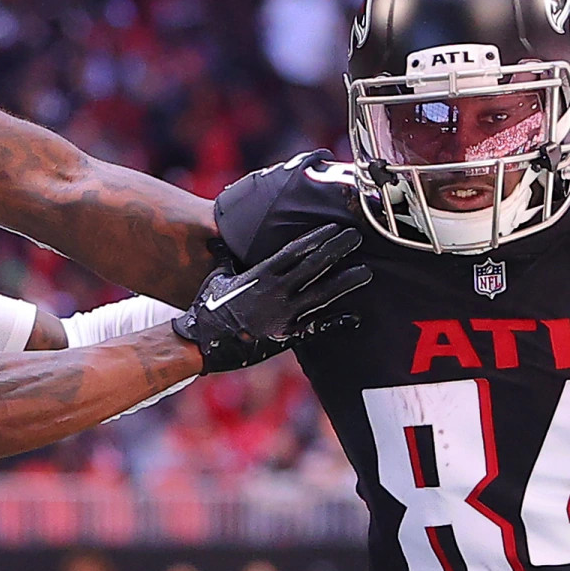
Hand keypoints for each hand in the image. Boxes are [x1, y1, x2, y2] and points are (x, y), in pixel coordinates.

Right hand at [173, 224, 370, 372]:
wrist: (202, 344)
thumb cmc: (206, 309)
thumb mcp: (216, 278)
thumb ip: (225, 258)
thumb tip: (221, 239)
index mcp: (260, 275)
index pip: (294, 251)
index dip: (316, 238)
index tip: (334, 227)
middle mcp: (275, 293)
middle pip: (313, 267)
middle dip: (337, 250)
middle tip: (357, 237)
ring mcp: (283, 316)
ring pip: (321, 296)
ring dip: (345, 283)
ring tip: (367, 272)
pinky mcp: (286, 337)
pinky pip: (316, 328)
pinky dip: (336, 323)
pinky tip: (356, 317)